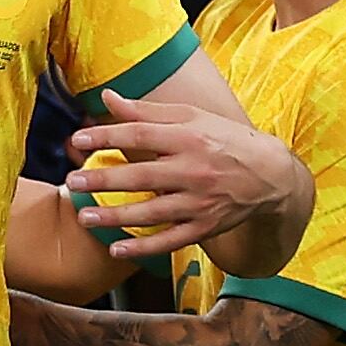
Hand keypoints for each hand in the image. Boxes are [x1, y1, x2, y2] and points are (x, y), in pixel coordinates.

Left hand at [66, 93, 306, 259]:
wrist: (272, 175)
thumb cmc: (223, 139)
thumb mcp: (190, 117)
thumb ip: (146, 111)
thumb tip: (106, 97)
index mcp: (189, 137)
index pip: (141, 134)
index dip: (107, 135)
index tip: (77, 139)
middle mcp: (195, 170)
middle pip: (144, 175)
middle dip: (105, 179)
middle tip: (73, 181)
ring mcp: (201, 202)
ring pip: (154, 212)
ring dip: (116, 217)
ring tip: (84, 216)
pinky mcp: (206, 226)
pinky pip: (171, 240)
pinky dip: (144, 247)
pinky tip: (115, 248)